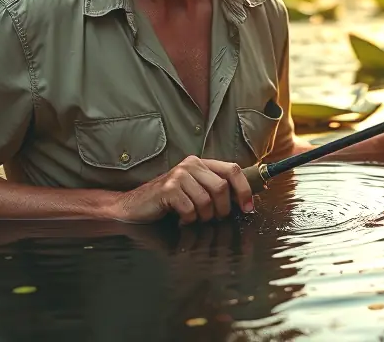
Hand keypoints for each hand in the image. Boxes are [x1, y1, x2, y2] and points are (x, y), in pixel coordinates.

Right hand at [108, 155, 254, 224]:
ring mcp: (178, 175)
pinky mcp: (168, 189)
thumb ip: (216, 190)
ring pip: (207, 201)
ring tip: (193, 217)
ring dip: (203, 216)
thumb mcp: (195, 191)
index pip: (233, 169)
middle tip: (213, 218)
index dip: (244, 190)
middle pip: (221, 187)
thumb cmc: (169, 202)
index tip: (248, 208)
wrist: (135, 206)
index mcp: (201, 163)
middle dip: (222, 209)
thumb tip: (244, 201)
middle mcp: (191, 164)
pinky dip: (188, 220)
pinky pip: (190, 209)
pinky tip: (181, 219)